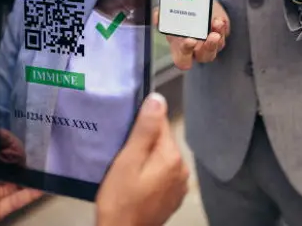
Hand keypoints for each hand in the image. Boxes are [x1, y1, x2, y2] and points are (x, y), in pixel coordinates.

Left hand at [0, 117, 41, 225]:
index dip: (6, 137)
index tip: (21, 127)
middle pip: (8, 162)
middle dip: (24, 154)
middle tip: (40, 145)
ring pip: (16, 181)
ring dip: (30, 173)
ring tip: (46, 164)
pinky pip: (16, 201)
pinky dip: (30, 194)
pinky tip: (41, 186)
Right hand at [96, 93, 188, 225]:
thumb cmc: (120, 201)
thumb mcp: (127, 160)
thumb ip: (144, 129)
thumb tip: (157, 99)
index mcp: (172, 156)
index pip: (160, 122)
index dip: (140, 124)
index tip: (126, 134)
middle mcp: (182, 169)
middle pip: (162, 140)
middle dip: (143, 142)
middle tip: (123, 155)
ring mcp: (179, 184)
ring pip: (161, 157)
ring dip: (147, 158)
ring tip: (127, 170)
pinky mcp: (172, 195)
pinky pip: (162, 173)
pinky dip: (150, 173)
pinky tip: (136, 182)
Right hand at [154, 0, 229, 69]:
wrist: (194, 9)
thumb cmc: (179, 20)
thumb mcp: (168, 19)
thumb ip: (160, 18)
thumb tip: (157, 16)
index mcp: (180, 50)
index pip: (183, 60)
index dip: (186, 52)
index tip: (189, 40)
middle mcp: (196, 50)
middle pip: (205, 56)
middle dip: (209, 46)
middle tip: (211, 36)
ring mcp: (210, 44)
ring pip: (217, 46)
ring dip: (218, 34)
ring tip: (216, 23)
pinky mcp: (220, 35)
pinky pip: (223, 34)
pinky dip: (222, 27)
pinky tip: (219, 20)